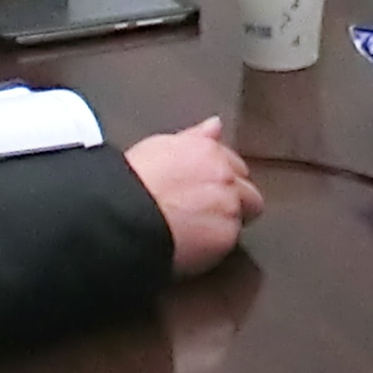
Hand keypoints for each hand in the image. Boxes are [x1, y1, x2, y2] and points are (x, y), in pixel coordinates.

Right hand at [124, 118, 263, 273]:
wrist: (124, 215)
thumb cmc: (131, 183)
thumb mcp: (159, 147)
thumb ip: (195, 137)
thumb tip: (215, 125)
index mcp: (208, 150)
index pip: (235, 165)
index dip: (222, 181)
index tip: (207, 191)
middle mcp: (225, 175)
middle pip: (248, 193)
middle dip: (234, 203)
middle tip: (204, 215)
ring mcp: (229, 206)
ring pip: (241, 218)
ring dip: (225, 224)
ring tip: (195, 232)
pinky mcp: (226, 235)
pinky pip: (230, 243)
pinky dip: (215, 246)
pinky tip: (192, 246)